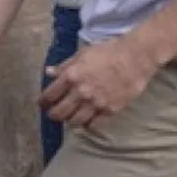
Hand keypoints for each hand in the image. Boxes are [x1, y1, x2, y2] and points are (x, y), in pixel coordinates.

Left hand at [39, 35, 160, 129]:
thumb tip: (48, 72)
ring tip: (70, 118)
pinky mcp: (110, 110)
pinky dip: (88, 125)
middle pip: (59, 113)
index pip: (49, 96)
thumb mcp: (82, 54)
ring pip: (75, 122)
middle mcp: (81, 92)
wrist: (135, 57)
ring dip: (69, 121)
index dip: (42, 102)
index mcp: (71, 76)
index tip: (41, 104)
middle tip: (53, 114)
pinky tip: (87, 121)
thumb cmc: (108, 51)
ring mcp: (96, 103)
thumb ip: (64, 66)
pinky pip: (94, 125)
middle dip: (53, 115)